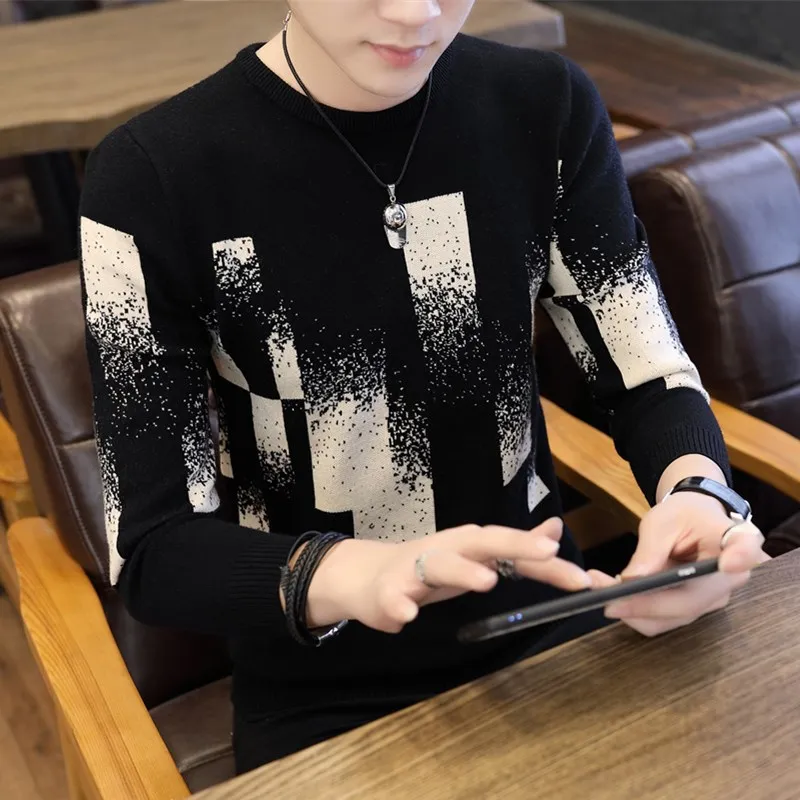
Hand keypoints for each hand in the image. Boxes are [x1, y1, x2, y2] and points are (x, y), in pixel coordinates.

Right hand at [307, 518, 591, 632]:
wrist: (366, 576)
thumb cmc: (428, 567)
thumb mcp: (475, 555)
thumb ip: (516, 547)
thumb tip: (555, 528)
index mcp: (470, 544)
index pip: (513, 547)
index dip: (546, 559)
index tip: (582, 577)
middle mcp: (447, 548)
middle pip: (483, 541)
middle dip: (516, 544)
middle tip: (548, 550)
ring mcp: (415, 567)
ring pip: (441, 564)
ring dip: (464, 571)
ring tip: (486, 581)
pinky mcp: (388, 590)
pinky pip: (394, 597)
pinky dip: (400, 605)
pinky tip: (407, 616)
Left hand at [594, 492, 769, 636]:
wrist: (692, 520)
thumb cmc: (682, 514)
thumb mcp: (661, 522)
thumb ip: (650, 550)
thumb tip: (632, 581)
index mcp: (735, 540)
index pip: (745, 549)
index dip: (740, 558)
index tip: (730, 562)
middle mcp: (731, 578)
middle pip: (689, 602)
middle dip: (641, 603)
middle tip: (602, 591)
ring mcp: (715, 598)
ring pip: (672, 617)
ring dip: (632, 609)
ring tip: (599, 586)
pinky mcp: (697, 608)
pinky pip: (665, 619)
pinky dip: (636, 610)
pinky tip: (615, 593)